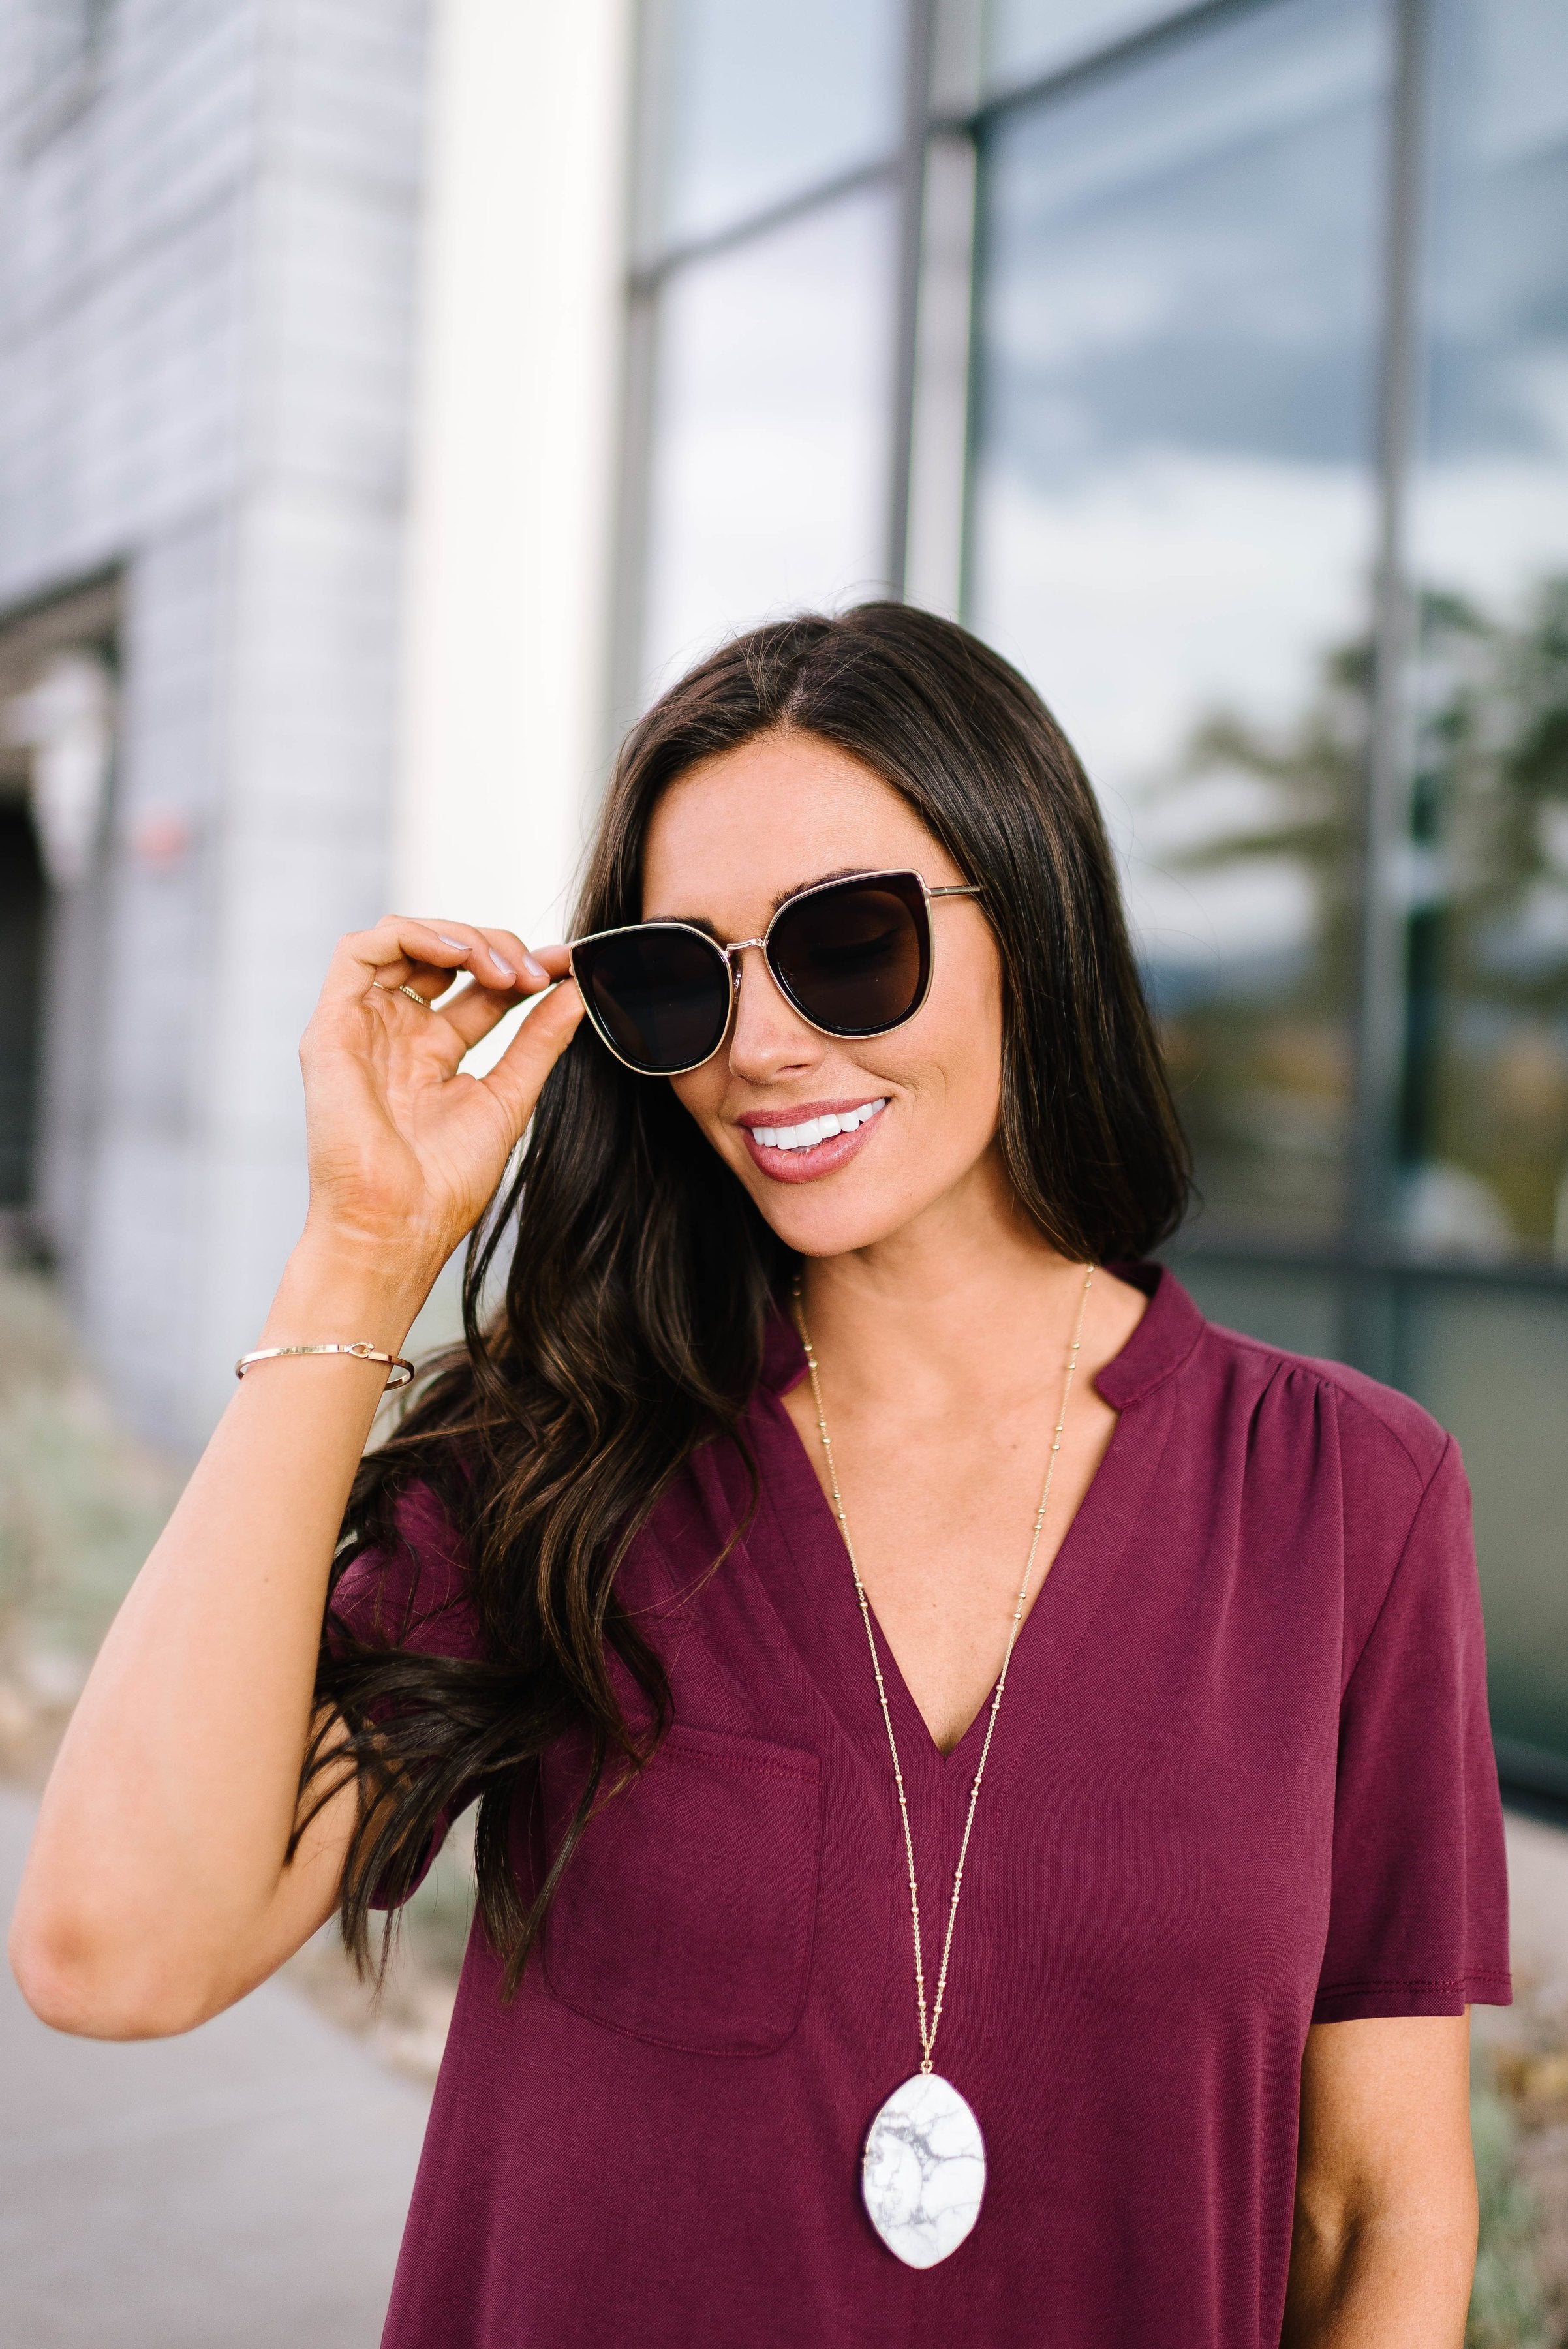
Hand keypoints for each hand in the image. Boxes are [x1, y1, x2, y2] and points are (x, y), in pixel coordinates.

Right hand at [295, 915, 584, 1278]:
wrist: (396, 1229)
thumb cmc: (443, 1186)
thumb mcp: (508, 1098)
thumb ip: (538, 1042)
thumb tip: (576, 991)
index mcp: (432, 1054)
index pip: (478, 987)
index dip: (523, 967)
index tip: (567, 968)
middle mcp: (394, 1034)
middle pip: (442, 956)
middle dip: (497, 948)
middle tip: (538, 973)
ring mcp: (361, 1027)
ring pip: (402, 940)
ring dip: (461, 938)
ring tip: (505, 969)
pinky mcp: (331, 1028)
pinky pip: (359, 950)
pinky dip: (412, 935)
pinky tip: (459, 955)